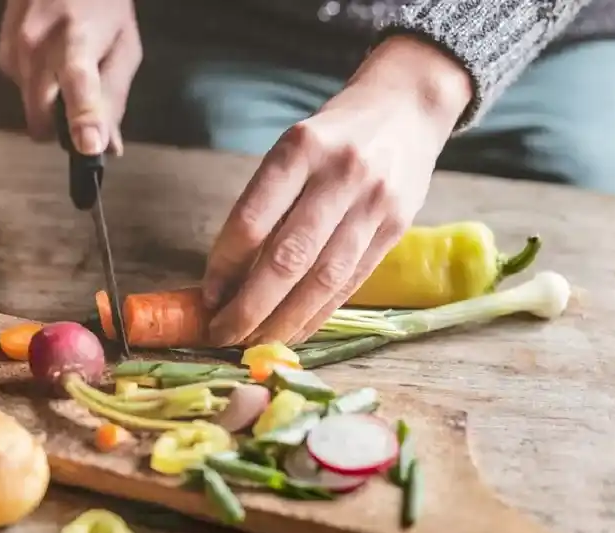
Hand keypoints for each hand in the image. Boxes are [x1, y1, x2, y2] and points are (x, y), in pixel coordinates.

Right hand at [0, 0, 141, 154]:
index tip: (88, 146)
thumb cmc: (104, 5)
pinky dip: (37, 86)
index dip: (83, 116)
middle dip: (59, 127)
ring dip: (49, 103)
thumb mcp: (124, 47)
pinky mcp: (2, 53)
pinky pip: (20, 91)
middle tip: (82, 115)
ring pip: (29, 108)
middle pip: (41, 116)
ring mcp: (14, 48)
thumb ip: (115, 97)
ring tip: (66, 68)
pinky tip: (49, 59)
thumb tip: (108, 147)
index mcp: (78, 40)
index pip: (79, 83)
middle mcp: (37, 45)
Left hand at [201, 36, 473, 346]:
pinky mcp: (397, 228)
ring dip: (284, 320)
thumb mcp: (292, 149)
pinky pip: (351, 283)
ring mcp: (373, 203)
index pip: (252, 219)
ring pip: (323, 279)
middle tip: (222, 333)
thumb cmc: (332, 136)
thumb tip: (226, 277)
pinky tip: (293, 331)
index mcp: (301, 148)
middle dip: (250, 306)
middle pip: (288, 257)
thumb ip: (266, 204)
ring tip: (253, 342)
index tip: (207, 296)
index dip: (225, 265)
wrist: (407, 108)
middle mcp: (340, 174)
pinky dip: (318, 314)